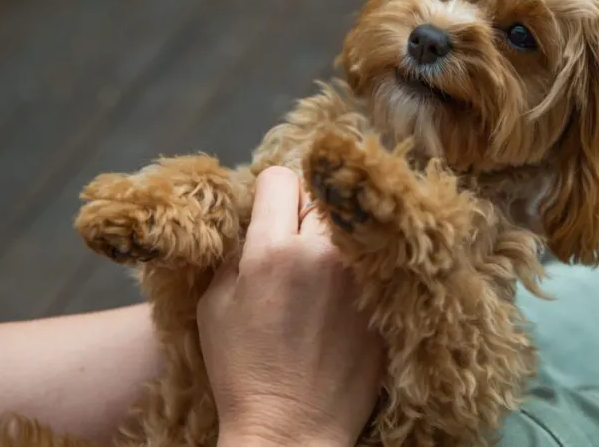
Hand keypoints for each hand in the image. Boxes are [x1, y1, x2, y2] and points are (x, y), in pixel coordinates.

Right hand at [198, 166, 383, 446]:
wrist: (292, 429)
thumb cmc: (243, 371)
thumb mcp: (214, 306)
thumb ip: (236, 252)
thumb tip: (256, 220)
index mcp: (271, 251)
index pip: (281, 177)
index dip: (271, 191)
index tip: (271, 209)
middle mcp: (321, 253)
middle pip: (320, 194)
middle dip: (304, 210)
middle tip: (296, 240)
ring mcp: (359, 275)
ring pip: (351, 222)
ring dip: (336, 234)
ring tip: (323, 264)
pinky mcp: (384, 298)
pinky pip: (375, 256)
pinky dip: (361, 262)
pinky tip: (345, 289)